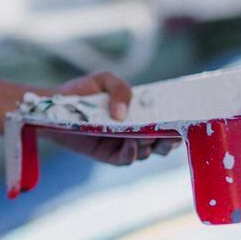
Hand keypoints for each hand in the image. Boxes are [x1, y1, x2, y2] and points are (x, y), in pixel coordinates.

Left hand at [44, 69, 177, 164]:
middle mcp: (135, 132)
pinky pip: (126, 159)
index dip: (178, 124)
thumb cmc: (81, 92)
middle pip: (162, 142)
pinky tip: (132, 143)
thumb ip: (120, 89)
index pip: (166, 123)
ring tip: (148, 134)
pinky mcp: (108, 155)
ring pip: (147, 152)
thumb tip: (123, 113)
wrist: (54, 108)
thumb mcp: (104, 80)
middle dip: (171, 139)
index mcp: (140, 114)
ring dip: (151, 144)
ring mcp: (123, 145)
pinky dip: (132, 152)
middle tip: (174, 133)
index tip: (187, 121)